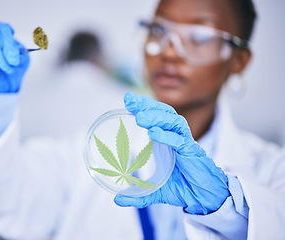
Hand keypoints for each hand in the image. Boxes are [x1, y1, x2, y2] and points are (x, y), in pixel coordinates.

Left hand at [114, 93, 229, 214]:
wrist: (206, 198)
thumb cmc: (184, 188)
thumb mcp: (156, 191)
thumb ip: (138, 195)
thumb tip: (117, 200)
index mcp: (167, 140)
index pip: (156, 117)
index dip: (142, 107)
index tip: (127, 101)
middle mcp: (176, 137)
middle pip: (164, 113)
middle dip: (147, 105)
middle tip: (129, 100)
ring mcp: (185, 143)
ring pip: (173, 122)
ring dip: (156, 117)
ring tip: (140, 117)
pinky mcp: (192, 153)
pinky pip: (180, 140)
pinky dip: (167, 136)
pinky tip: (154, 133)